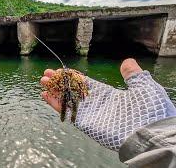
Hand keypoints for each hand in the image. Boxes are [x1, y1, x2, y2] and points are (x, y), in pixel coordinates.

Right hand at [40, 59, 175, 150]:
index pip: (85, 83)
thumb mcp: (143, 86)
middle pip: (72, 91)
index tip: (60, 70)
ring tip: (42, 81)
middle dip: (59, 83)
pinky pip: (66, 111)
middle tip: (46, 74)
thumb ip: (132, 75)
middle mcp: (95, 103)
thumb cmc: (149, 109)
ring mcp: (88, 112)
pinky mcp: (83, 122)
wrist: (150, 131)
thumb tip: (127, 62)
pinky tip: (45, 95)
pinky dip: (55, 103)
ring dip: (54, 91)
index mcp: (107, 94)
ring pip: (66, 99)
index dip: (72, 77)